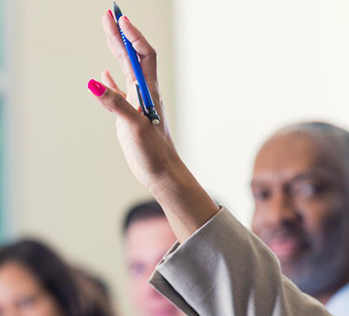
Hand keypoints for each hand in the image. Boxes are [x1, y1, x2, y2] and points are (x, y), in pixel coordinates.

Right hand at [89, 11, 189, 197]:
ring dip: (116, 50)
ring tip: (107, 31)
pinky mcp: (129, 118)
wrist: (163, 175)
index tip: (120, 18)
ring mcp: (137, 105)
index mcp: (149, 93)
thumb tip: (94, 82)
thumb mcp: (135, 127)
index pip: (143, 55)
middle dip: (121, 34)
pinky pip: (118, 94)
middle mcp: (144, 95)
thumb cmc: (155, 154)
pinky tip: (102, 76)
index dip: (133, 36)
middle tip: (109, 12)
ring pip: (125, 71)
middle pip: (133, 57)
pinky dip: (110, 82)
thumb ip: (116, 104)